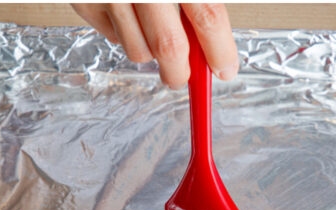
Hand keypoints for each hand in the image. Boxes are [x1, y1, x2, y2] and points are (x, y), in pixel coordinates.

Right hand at [72, 3, 238, 88]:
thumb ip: (202, 0)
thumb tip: (214, 39)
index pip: (207, 18)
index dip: (219, 50)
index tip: (225, 68)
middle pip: (169, 47)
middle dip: (181, 72)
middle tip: (185, 75)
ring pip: (137, 50)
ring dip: (151, 53)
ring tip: (155, 32)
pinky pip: (110, 36)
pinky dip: (123, 34)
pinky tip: (130, 15)